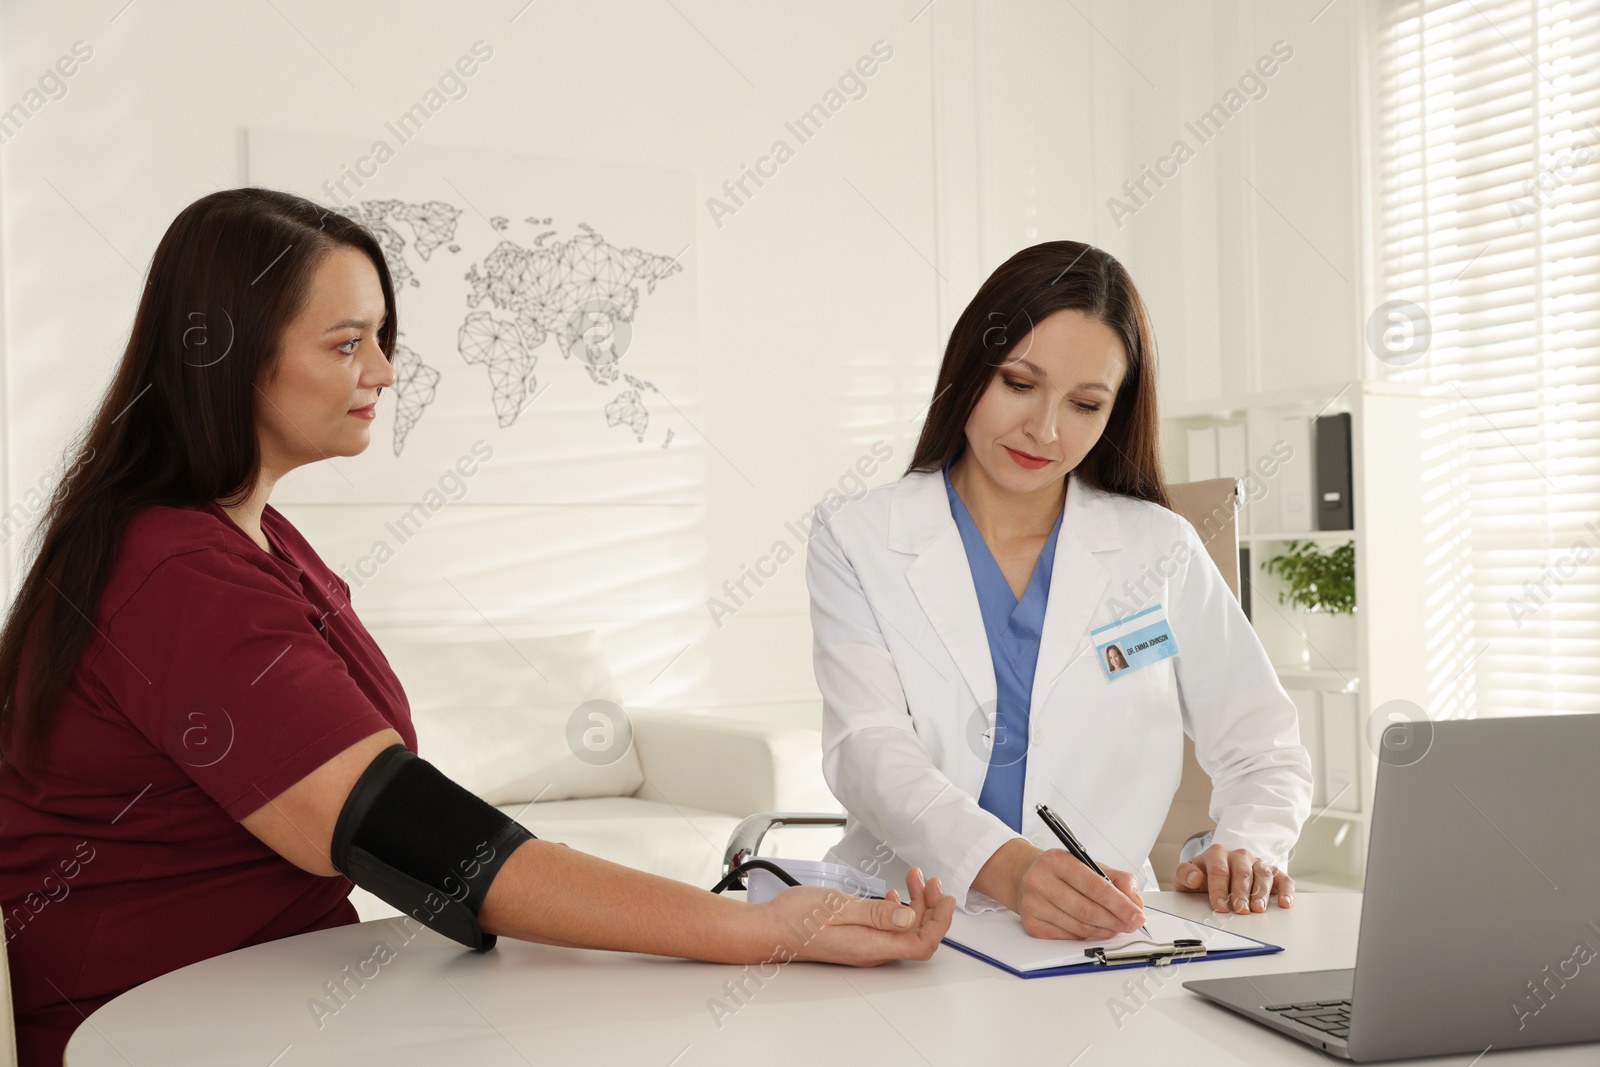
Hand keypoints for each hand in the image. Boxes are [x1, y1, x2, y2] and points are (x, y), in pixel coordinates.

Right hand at [758, 866, 953, 966]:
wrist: (770, 928)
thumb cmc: (796, 917)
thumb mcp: (838, 907)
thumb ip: (876, 914)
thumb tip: (908, 919)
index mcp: (871, 945)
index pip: (922, 943)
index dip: (940, 922)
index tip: (945, 897)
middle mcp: (871, 950)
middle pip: (916, 935)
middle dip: (930, 906)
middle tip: (928, 880)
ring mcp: (864, 946)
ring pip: (903, 930)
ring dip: (914, 904)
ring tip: (912, 878)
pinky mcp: (856, 940)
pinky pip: (887, 930)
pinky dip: (896, 909)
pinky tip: (890, 895)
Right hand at [988, 841, 1143, 940]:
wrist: (1024, 876)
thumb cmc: (1060, 871)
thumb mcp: (1088, 864)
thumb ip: (1117, 879)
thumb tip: (1135, 902)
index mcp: (1058, 861)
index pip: (1095, 886)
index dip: (1120, 904)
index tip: (1137, 915)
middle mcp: (1041, 881)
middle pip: (1087, 910)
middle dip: (1116, 920)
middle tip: (1131, 924)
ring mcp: (1033, 904)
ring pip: (1079, 926)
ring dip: (1104, 930)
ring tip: (1116, 927)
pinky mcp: (1031, 924)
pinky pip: (1068, 936)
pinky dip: (1087, 935)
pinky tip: (1095, 928)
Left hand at [1174, 843, 1293, 912]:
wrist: (1214, 875)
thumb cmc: (1202, 878)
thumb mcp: (1185, 876)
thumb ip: (1184, 874)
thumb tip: (1194, 877)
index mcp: (1217, 853)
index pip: (1219, 870)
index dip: (1219, 889)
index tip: (1220, 906)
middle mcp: (1239, 856)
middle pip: (1242, 873)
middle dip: (1241, 893)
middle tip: (1240, 910)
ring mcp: (1257, 863)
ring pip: (1262, 874)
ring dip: (1261, 893)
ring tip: (1258, 909)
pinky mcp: (1273, 873)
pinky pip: (1283, 879)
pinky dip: (1286, 891)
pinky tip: (1285, 903)